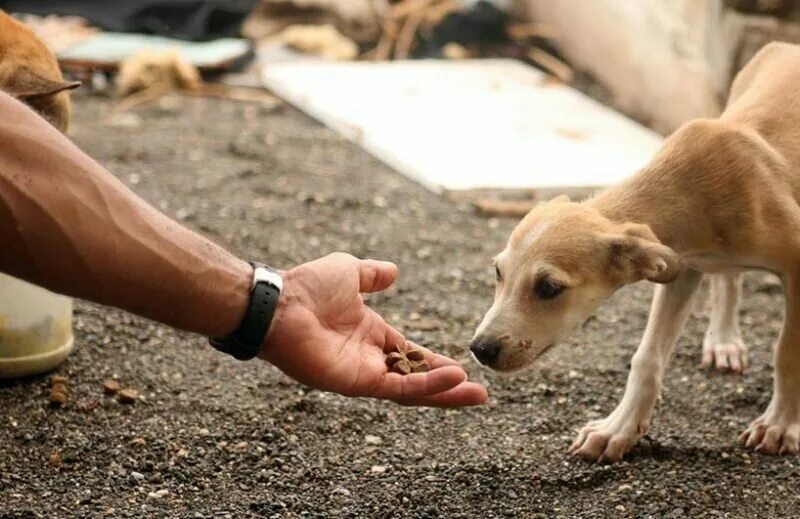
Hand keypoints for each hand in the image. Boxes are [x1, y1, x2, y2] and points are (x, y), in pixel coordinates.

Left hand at [259, 253, 487, 406]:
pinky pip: (399, 387)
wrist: (281, 302)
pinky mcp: (357, 382)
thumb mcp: (350, 272)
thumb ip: (372, 275)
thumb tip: (394, 271)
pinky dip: (427, 385)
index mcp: (370, 335)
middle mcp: (368, 359)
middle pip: (417, 379)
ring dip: (444, 392)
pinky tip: (453, 379)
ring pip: (412, 390)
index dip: (436, 362)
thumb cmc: (308, 286)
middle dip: (448, 387)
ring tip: (476, 394)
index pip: (411, 355)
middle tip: (480, 394)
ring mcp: (363, 373)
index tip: (463, 367)